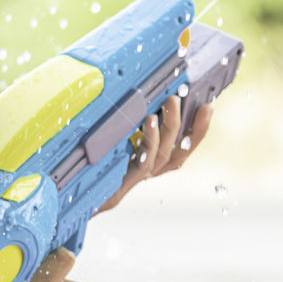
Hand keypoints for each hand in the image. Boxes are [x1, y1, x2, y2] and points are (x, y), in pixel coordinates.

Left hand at [95, 95, 213, 213]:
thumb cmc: (93, 159)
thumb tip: (139, 89)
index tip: (208, 107)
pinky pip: (144, 160)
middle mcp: (151, 169)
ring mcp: (139, 175)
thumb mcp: (114, 135)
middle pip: (180, 150)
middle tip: (184, 97)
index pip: (185, 146)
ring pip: (164, 152)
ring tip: (170, 102)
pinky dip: (149, 139)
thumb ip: (129, 118)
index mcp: (153, 160)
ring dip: (170, 125)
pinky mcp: (125, 179)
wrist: (73, 192)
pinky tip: (147, 121)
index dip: (199, 129)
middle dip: (190, 124)